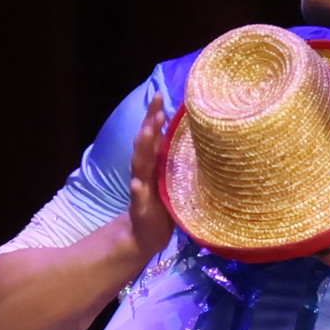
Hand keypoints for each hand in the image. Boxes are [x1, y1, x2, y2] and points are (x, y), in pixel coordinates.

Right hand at [119, 113, 183, 262]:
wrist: (146, 236)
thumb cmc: (163, 203)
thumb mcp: (171, 177)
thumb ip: (174, 156)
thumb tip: (193, 133)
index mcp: (153, 163)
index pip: (152, 134)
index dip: (154, 115)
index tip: (160, 94)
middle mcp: (145, 172)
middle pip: (145, 144)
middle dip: (149, 125)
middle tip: (156, 107)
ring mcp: (141, 190)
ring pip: (140, 166)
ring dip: (142, 148)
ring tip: (146, 132)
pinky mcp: (141, 209)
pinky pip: (139, 199)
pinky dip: (137, 190)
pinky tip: (136, 183)